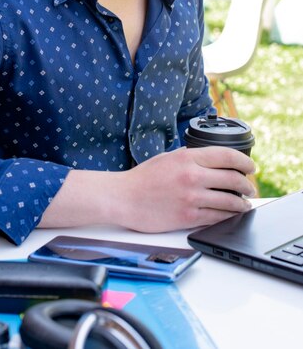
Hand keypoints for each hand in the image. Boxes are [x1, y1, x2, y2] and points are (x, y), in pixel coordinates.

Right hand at [114, 146, 255, 232]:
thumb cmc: (143, 178)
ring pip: (229, 201)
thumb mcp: (167, 158)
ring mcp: (191, 198)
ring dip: (242, 203)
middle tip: (250, 187)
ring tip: (244, 203)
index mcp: (187, 158)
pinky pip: (218, 217)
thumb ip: (189, 157)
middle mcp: (191, 176)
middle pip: (232, 179)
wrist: (123, 198)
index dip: (244, 161)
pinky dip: (229, 216)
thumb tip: (211, 159)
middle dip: (247, 184)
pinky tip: (231, 214)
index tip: (250, 167)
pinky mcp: (188, 218)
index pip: (226, 156)